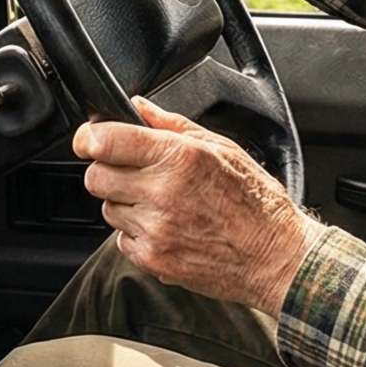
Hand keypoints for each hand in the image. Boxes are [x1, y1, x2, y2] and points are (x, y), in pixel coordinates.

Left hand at [71, 99, 313, 313]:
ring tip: (161, 203)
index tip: (90, 140)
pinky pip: (122, 240)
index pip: (105, 141)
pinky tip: (168, 227)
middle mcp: (162, 193)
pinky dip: (138, 233)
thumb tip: (139, 106)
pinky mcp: (152, 260)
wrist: (275, 257)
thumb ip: (172, 124)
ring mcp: (155, 230)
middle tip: (134, 172)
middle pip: (95, 177)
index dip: (89, 138)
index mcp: (179, 157)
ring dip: (125, 204)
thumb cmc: (256, 202)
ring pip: (107, 209)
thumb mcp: (222, 148)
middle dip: (108, 170)